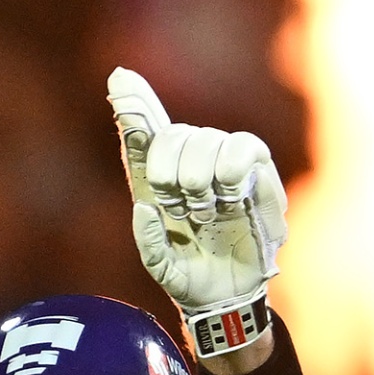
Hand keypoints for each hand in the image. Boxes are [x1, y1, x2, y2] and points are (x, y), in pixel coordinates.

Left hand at [107, 67, 287, 360]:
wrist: (228, 295)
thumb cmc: (190, 276)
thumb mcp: (162, 268)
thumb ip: (148, 242)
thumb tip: (145, 209)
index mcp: (154, 181)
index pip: (142, 134)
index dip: (133, 104)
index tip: (119, 79)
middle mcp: (186, 164)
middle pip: (171, 134)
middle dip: (169, 171)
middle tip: (181, 209)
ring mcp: (220, 163)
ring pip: (204, 138)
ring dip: (200, 178)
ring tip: (205, 213)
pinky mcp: (255, 171)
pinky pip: (245, 146)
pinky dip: (233, 168)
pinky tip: (229, 195)